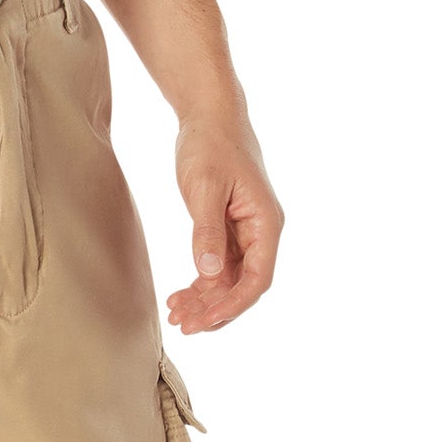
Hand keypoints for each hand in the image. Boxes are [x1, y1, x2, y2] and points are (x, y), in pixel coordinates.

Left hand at [167, 118, 283, 333]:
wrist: (209, 116)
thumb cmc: (211, 144)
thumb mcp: (206, 188)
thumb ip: (207, 232)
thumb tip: (210, 274)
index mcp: (266, 223)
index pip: (258, 278)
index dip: (233, 304)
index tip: (205, 320)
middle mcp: (260, 232)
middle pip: (243, 285)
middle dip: (214, 309)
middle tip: (183, 325)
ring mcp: (244, 233)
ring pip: (228, 280)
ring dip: (204, 300)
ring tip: (175, 315)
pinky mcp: (227, 230)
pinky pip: (217, 267)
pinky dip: (199, 284)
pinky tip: (178, 296)